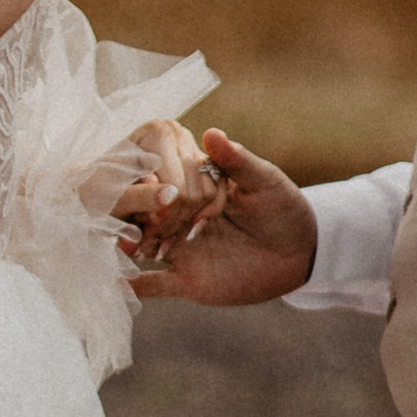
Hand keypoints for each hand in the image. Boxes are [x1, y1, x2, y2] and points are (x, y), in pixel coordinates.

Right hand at [123, 129, 317, 307]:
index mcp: (195, 190)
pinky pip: (154, 284)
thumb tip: (211, 132)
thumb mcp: (263, 181)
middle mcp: (181, 218)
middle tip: (131, 216)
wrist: (301, 253)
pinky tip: (116, 284)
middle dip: (138, 215)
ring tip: (115, 244)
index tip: (155, 184)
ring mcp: (181, 249)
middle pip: (149, 215)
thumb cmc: (284, 208)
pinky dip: (134, 285)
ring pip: (143, 246)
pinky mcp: (187, 281)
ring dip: (127, 245)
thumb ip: (237, 161)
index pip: (168, 184)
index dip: (160, 185)